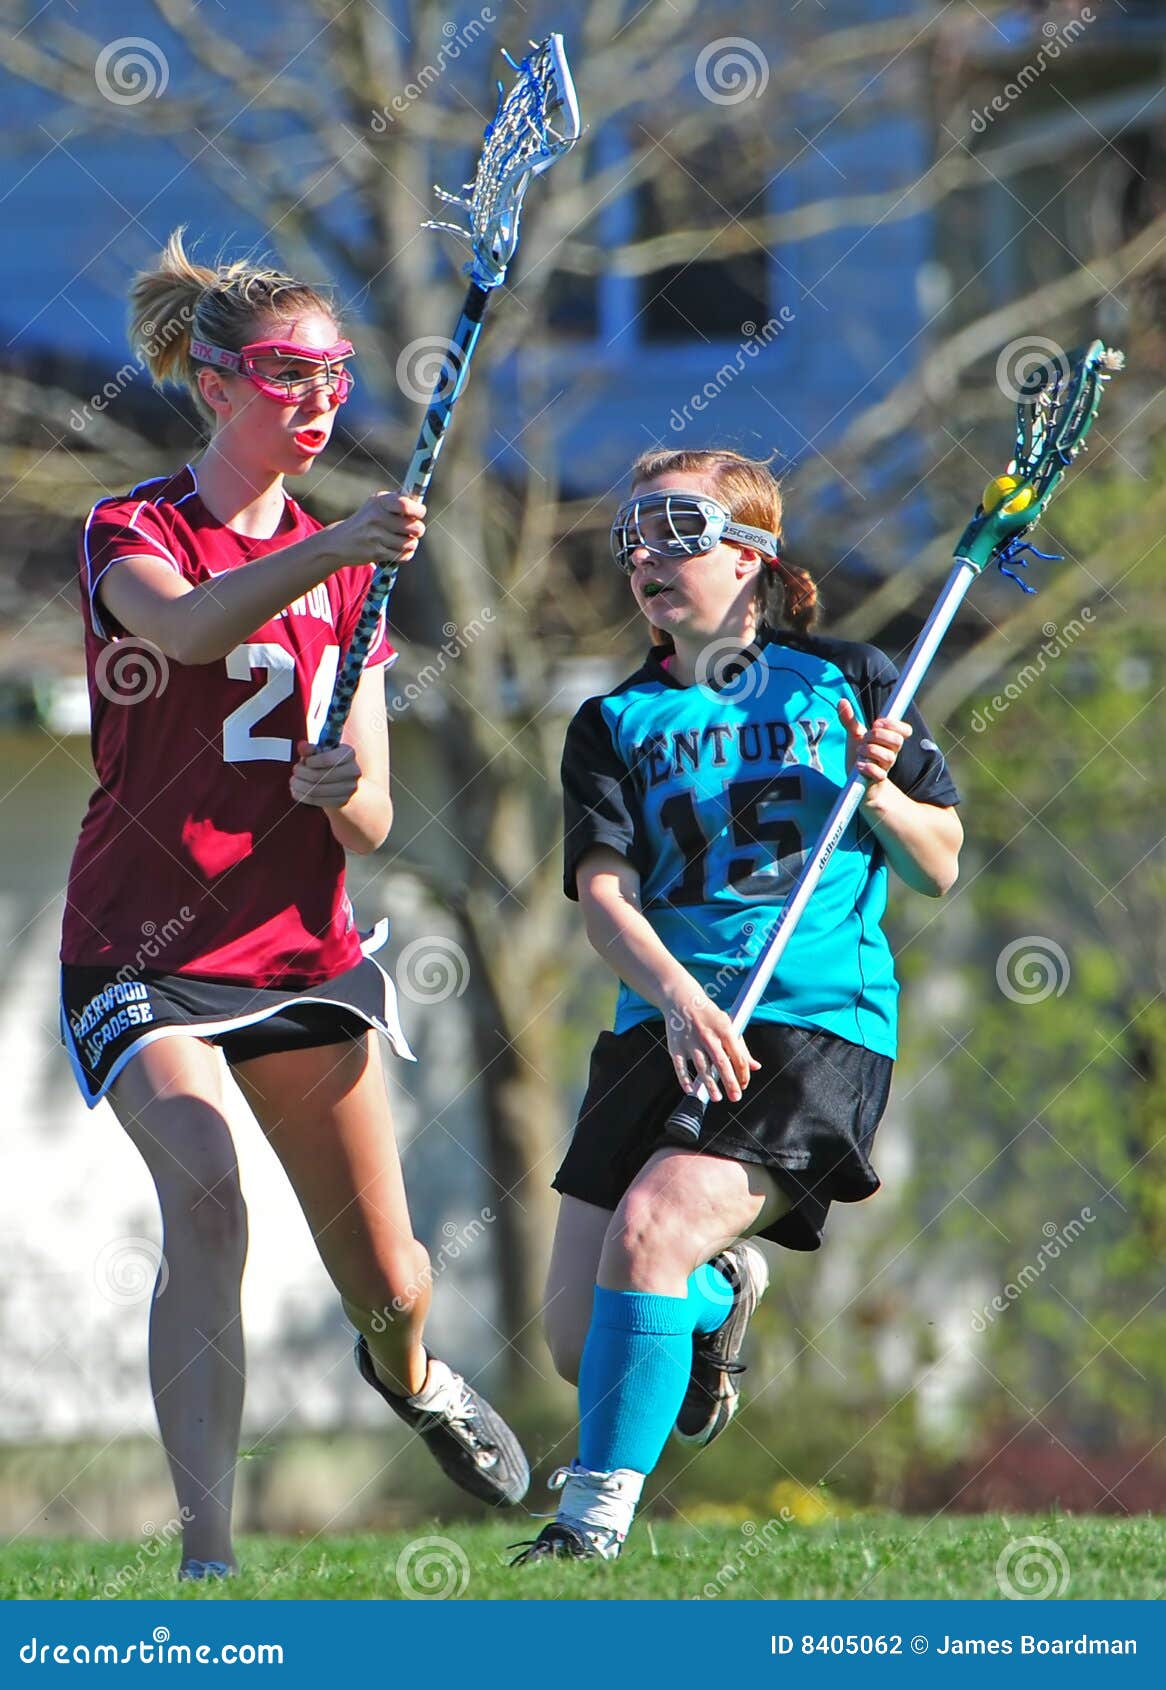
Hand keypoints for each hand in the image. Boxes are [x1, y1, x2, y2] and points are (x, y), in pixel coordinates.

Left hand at [290, 740, 360, 809]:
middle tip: (295, 769)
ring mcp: (348, 789)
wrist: (343, 782)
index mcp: (348, 753)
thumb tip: (301, 745)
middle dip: (301, 772)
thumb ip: (310, 749)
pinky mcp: (341, 802)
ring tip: (294, 780)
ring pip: (315, 790)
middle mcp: (353, 771)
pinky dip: (301, 795)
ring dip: (299, 785)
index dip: (311, 761)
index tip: (306, 761)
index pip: (327, 760)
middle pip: (319, 776)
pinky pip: (315, 800)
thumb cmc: (328, 762)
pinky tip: (296, 790)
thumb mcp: (320, 752)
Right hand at [329, 491, 425, 566]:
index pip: (405, 505)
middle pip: (414, 527)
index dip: (418, 510)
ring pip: (410, 543)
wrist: (339, 541)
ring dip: (411, 543)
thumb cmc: (366, 520)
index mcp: (379, 502)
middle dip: (418, 530)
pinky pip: (403, 555)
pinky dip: (405, 553)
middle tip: (414, 530)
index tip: (419, 513)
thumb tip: (417, 495)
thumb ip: (398, 499)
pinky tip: (399, 549)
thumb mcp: (376, 504)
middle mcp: (376, 518)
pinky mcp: (376, 553)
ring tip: (404, 540)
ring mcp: (375, 536)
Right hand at [664, 986, 759, 1103]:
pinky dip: (685, 1080)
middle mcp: (707, 1035)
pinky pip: (680, 1066)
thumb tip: (755, 1067)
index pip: (737, 1055)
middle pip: (721, 1063)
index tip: (743, 1085)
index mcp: (724, 1029)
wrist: (682, 1000)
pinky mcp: (676, 1046)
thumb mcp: (728, 1025)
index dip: (743, 1073)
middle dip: (730, 1082)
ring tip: (717, 1098)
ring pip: (702, 1067)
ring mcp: (690, 1041)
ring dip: (710, 1085)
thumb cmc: (709, 1017)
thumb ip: (741, 1048)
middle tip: (735, 1097)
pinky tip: (691, 1090)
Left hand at [838, 699, 911, 797]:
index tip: (876, 723)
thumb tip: (841, 701)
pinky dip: (869, 768)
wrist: (857, 783)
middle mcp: (891, 753)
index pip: (905, 730)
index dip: (893, 724)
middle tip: (865, 738)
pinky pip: (880, 774)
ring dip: (871, 751)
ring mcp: (885, 767)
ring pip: (888, 757)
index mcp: (888, 741)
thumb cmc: (860, 757)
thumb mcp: (854, 736)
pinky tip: (858, 765)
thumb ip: (849, 720)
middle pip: (897, 741)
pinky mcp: (877, 780)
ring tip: (859, 751)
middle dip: (878, 736)